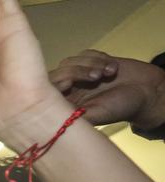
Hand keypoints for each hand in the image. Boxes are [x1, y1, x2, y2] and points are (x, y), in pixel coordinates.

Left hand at [49, 50, 164, 129]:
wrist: (147, 93)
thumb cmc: (120, 108)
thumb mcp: (95, 115)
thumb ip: (73, 115)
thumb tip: (53, 116)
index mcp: (65, 104)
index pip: (46, 91)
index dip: (55, 83)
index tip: (69, 84)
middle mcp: (69, 89)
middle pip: (58, 72)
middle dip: (77, 71)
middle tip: (96, 78)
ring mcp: (79, 74)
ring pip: (71, 60)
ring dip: (92, 64)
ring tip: (109, 74)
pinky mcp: (91, 61)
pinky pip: (86, 53)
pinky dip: (100, 58)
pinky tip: (113, 68)